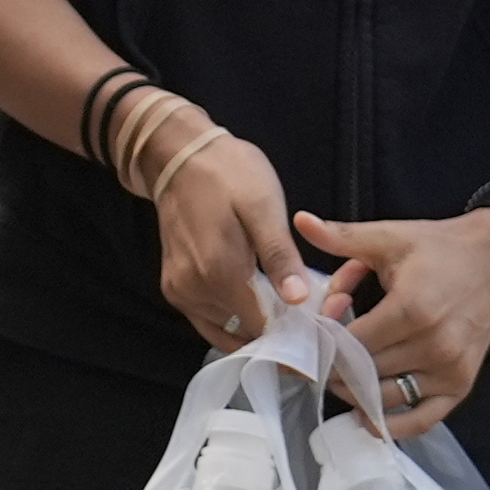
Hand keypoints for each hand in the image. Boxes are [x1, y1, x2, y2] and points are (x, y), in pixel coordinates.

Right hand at [147, 120, 311, 349]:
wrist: (178, 157)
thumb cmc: (229, 174)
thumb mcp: (264, 206)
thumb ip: (279, 256)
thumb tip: (298, 300)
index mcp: (220, 273)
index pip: (262, 328)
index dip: (292, 330)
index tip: (316, 320)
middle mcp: (194, 292)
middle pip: (245, 333)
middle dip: (276, 329)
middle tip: (302, 305)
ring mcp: (180, 293)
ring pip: (227, 330)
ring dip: (255, 325)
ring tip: (281, 299)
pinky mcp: (174, 289)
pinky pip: (209, 320)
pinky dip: (234, 317)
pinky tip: (254, 295)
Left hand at [296, 207, 489, 431]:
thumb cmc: (441, 248)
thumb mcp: (390, 237)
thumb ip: (342, 237)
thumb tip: (299, 220)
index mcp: (412, 308)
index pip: (350, 344)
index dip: (325, 341)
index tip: (316, 332)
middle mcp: (433, 344)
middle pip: (363, 372)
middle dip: (336, 362)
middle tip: (326, 351)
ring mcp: (450, 368)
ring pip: (384, 397)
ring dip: (356, 390)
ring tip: (344, 371)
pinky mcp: (461, 384)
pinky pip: (422, 420)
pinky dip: (392, 423)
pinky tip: (367, 415)